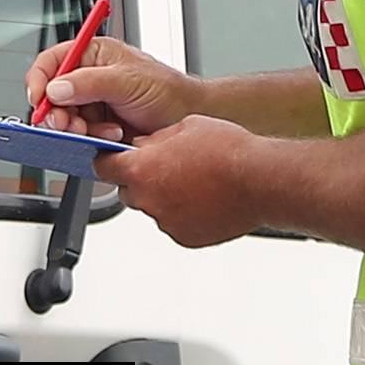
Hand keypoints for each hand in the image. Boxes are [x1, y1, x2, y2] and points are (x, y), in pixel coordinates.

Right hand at [24, 31, 194, 142]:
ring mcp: (94, 104)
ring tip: (103, 131)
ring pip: (65, 119)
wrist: (188, 118)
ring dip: (79, 129)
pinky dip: (92, 140)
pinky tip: (112, 136)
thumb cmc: (168, 91)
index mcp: (94, 55)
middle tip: (69, 125)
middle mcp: (89, 78)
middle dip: (59, 113)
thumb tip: (57, 88)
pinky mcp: (99, 127)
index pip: (52, 61)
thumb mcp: (128, 81)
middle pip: (53, 95)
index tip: (39, 99)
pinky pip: (81, 136)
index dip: (40, 79)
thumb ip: (90, 83)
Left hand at [101, 115, 265, 248]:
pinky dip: (184, 214)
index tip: (112, 160)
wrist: (260, 180)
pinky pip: (175, 224)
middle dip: (141, 179)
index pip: (104, 167)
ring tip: (194, 182)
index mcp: (141, 169)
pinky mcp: (185, 237)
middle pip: (129, 190)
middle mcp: (148, 199)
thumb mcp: (184, 127)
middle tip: (167, 168)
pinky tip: (204, 199)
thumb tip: (144, 146)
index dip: (109, 161)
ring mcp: (166, 222)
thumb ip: (155, 140)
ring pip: (154, 208)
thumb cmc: (228, 151)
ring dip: (165, 197)